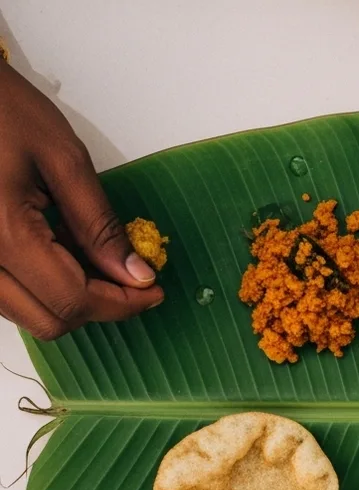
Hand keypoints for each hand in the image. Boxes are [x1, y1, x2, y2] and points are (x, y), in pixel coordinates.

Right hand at [0, 63, 161, 340]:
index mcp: (3, 235)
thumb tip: (135, 274)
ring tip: (97, 261)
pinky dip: (40, 286)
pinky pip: (4, 293)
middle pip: (47, 320)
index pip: (73, 300)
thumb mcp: (64, 159)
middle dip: (98, 307)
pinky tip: (60, 252)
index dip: (122, 304)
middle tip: (132, 280)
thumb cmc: (1, 110)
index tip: (154, 290)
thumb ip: (100, 224)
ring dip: (67, 300)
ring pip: (23, 313)